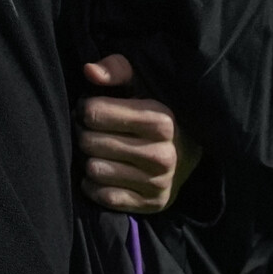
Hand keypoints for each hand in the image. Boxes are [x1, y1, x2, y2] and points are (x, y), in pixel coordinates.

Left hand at [77, 53, 200, 215]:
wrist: (188, 154)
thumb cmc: (157, 112)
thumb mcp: (143, 83)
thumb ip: (117, 69)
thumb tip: (90, 71)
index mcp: (161, 120)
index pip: (94, 112)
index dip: (86, 107)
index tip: (92, 107)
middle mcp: (162, 155)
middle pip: (89, 141)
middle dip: (84, 132)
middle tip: (91, 129)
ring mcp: (157, 183)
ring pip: (93, 169)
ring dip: (88, 159)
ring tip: (98, 149)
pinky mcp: (150, 205)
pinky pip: (102, 196)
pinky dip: (95, 184)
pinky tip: (104, 171)